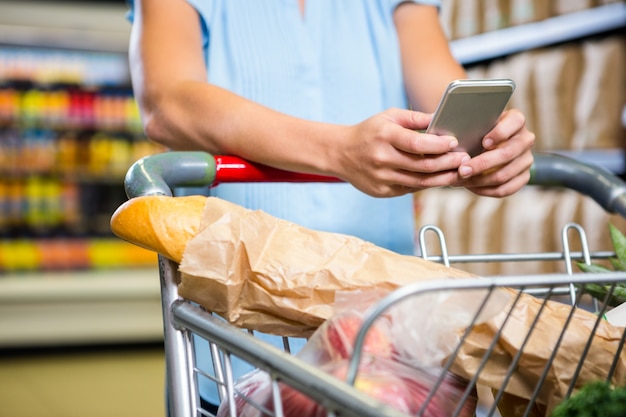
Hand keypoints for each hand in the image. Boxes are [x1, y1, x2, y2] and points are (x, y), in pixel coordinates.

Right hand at [333, 108, 469, 196]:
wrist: (340, 153)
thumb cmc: (369, 132)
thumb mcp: (389, 116)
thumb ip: (415, 118)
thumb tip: (442, 118)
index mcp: (385, 136)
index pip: (418, 144)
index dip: (439, 145)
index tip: (454, 142)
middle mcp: (382, 159)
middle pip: (422, 166)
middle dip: (448, 163)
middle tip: (464, 159)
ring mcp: (381, 178)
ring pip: (419, 182)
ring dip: (442, 178)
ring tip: (458, 172)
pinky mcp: (382, 192)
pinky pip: (410, 189)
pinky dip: (426, 184)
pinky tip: (439, 178)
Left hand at [456, 109, 534, 196]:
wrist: (486, 146)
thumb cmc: (474, 131)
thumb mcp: (472, 123)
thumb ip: (465, 124)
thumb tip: (443, 132)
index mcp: (516, 121)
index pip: (516, 121)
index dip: (500, 132)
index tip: (483, 142)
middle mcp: (525, 139)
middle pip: (508, 153)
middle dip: (482, 163)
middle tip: (462, 169)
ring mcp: (526, 159)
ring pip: (505, 174)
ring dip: (480, 180)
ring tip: (461, 179)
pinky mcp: (523, 177)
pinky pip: (506, 189)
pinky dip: (486, 190)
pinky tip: (471, 186)